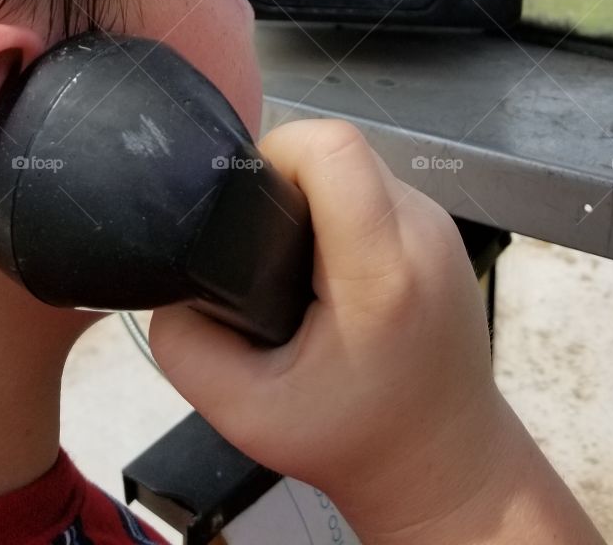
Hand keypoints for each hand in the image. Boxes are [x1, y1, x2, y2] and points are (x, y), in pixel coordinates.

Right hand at [149, 119, 504, 535]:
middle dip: (286, 174)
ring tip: (290, 257)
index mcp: (380, 272)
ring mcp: (438, 226)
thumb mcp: (245, 414)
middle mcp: (420, 232)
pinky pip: (376, 186)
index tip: (249, 203)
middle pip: (341, 147)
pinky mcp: (441, 230)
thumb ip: (186, 344)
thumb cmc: (355, 441)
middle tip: (258, 237)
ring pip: (359, 161)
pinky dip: (341, 206)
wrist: (445, 465)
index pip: (332, 149)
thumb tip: (168, 283)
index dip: (277, 154)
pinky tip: (324, 263)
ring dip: (314, 190)